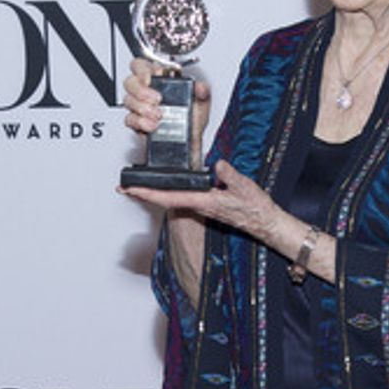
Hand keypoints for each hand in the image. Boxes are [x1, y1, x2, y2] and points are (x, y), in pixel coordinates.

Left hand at [119, 157, 286, 249]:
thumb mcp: (245, 188)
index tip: (132, 190)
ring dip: (153, 194)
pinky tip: (164, 189)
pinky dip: (167, 193)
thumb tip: (218, 165)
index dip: (149, 193)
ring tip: (137, 187)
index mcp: (204, 201)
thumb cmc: (255, 208)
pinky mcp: (206, 204)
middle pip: (164, 200)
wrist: (264, 223)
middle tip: (124, 188)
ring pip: (171, 200)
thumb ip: (230, 176)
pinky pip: (180, 199)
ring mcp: (201, 205)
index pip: (170, 198)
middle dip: (144, 194)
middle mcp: (199, 205)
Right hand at [123, 55, 210, 162]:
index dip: (143, 68)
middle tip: (157, 99)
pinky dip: (140, 122)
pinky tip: (152, 125)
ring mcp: (140, 107)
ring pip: (128, 100)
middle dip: (142, 90)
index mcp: (160, 81)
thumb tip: (200, 87)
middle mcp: (147, 91)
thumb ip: (202, 92)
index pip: (141, 65)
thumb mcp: (202, 103)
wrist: (190, 142)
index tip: (152, 76)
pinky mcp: (137, 122)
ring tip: (159, 115)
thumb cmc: (193, 121)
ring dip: (143, 108)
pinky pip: (129, 119)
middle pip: (130, 81)